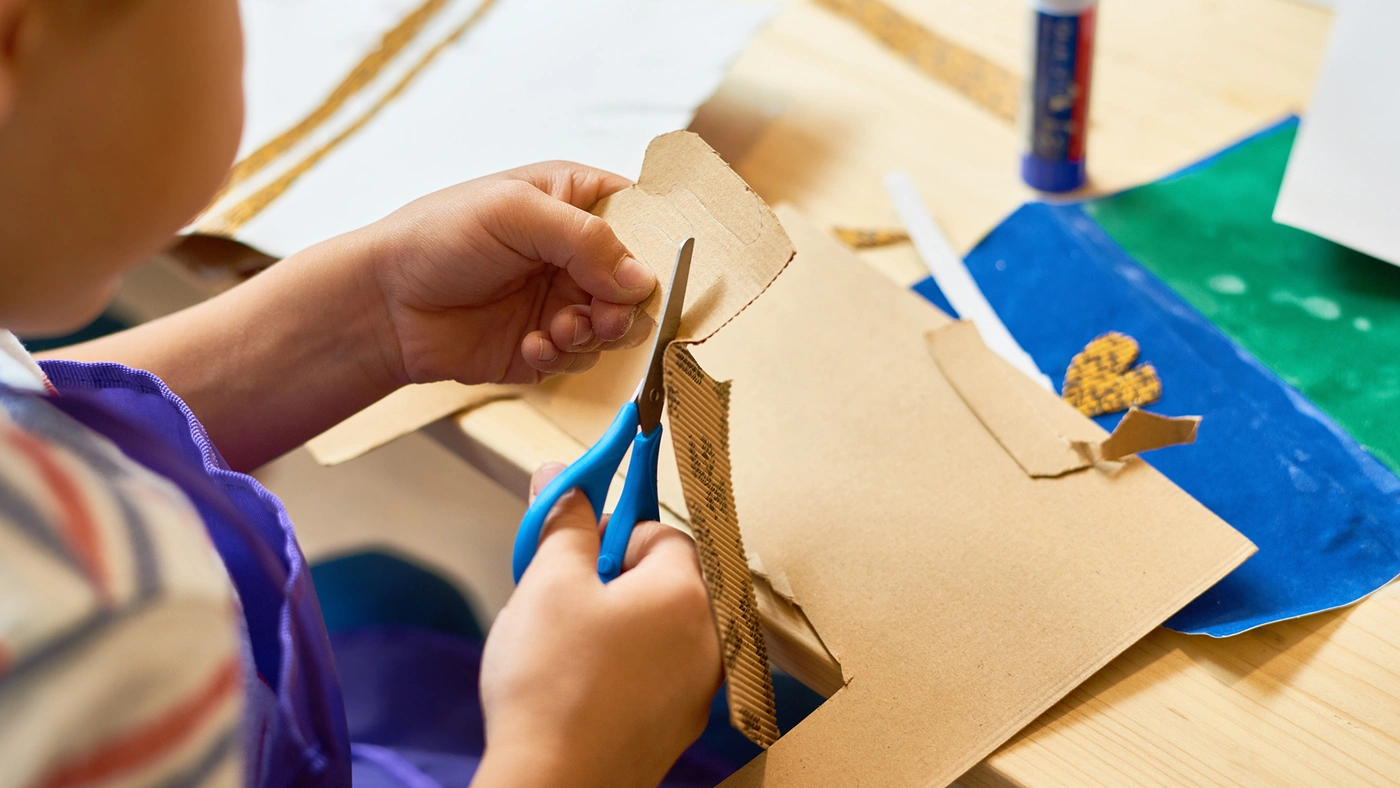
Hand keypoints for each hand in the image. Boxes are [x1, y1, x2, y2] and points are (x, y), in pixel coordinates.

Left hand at [363, 162, 657, 386]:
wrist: (384, 304)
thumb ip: (585, 239)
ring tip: (556, 329)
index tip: (653, 273)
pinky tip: (531, 345)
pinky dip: (563, 356)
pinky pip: (582, 358)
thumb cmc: (438, 236)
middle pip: (638, 282)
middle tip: (600, 316)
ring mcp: (563, 297)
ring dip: (592, 333)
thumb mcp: (514, 214)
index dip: (656, 245)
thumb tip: (642, 279)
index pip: (642, 217)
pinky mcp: (547, 343)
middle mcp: (575, 251)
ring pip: (616, 325)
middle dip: (624, 304)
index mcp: (574, 200)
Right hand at [474, 464, 721, 787]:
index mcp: (688, 593)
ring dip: (622, 624)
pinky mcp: (680, 727)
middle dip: (617, 579)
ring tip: (569, 645)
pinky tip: (582, 686)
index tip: (575, 551)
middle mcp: (711, 638)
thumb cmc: (551, 684)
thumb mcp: (548, 584)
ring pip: (663, 629)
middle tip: (566, 598)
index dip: (613, 534)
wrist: (554, 786)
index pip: (663, 533)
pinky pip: (660, 674)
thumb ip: (564, 523)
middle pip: (668, 581)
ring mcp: (701, 689)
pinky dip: (627, 668)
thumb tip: (561, 475)